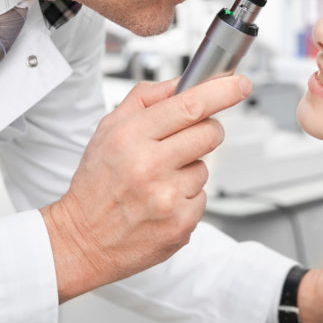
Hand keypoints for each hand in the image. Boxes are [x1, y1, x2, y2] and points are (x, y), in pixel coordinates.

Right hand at [41, 74, 250, 301]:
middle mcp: (150, 166)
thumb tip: (183, 81)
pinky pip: (202, 198)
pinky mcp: (181, 224)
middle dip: (207, 130)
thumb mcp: (108, 130)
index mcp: (131, 137)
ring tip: (158, 181)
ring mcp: (168, 198)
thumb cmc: (96, 184)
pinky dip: (187, 198)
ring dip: (189, 170)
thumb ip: (146, 99)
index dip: (222, 91)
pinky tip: (161, 203)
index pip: (190, 105)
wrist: (83, 240)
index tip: (239, 84)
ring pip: (206, 168)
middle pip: (209, 133)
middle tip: (185, 140)